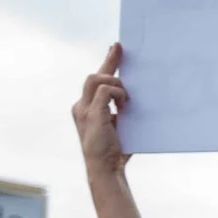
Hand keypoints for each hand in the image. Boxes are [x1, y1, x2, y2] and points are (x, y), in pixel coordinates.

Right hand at [73, 44, 130, 177]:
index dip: (106, 63)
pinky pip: (105, 91)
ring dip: (115, 83)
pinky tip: (124, 104)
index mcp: (87, 108)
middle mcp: (82, 106)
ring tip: (127, 98)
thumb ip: (122, 112)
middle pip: (94, 76)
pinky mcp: (92, 114)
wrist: (107, 168)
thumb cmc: (116, 151)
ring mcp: (84, 109)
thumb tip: (135, 100)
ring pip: (96, 79)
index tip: (116, 48)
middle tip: (120, 49)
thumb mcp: (121, 126)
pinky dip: (116, 93)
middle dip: (109, 61)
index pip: (96, 82)